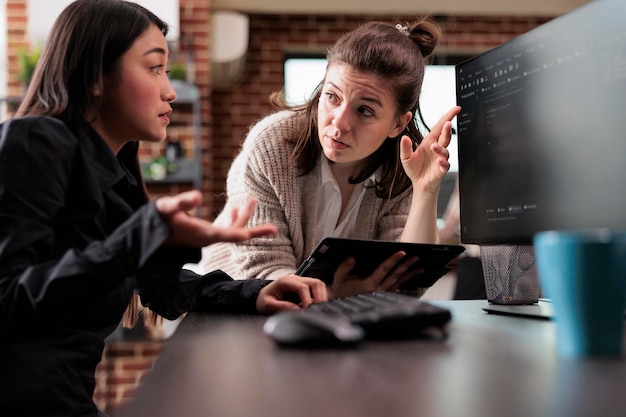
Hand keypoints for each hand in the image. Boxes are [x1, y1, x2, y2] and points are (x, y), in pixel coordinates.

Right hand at [155, 191, 277, 247]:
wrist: (147, 238)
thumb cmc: (156, 221)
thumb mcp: (166, 208)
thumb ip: (181, 203)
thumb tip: (197, 195)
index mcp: (203, 235)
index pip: (229, 235)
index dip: (246, 232)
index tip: (264, 232)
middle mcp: (208, 239)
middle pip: (236, 235)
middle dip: (252, 226)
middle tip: (271, 224)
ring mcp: (207, 239)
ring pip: (231, 231)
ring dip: (243, 217)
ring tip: (252, 201)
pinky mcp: (204, 236)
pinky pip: (224, 230)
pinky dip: (231, 220)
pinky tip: (232, 209)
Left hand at [256, 275, 327, 312]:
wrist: (262, 296)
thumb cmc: (264, 299)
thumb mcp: (267, 304)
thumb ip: (281, 306)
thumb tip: (297, 310)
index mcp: (286, 281)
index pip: (303, 287)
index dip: (307, 299)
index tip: (307, 310)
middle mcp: (296, 280)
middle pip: (315, 282)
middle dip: (319, 296)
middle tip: (318, 308)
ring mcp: (301, 283)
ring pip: (318, 285)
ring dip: (322, 296)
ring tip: (319, 308)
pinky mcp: (305, 288)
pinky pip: (317, 290)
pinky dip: (320, 297)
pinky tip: (316, 306)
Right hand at [328, 251, 421, 298]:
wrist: (340, 302)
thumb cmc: (340, 289)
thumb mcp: (339, 277)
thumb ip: (345, 268)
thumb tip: (351, 258)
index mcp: (368, 285)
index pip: (383, 270)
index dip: (393, 260)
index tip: (402, 253)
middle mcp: (377, 290)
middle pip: (395, 275)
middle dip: (406, 265)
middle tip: (416, 257)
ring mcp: (382, 294)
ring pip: (398, 282)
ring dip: (409, 274)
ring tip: (419, 267)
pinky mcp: (383, 295)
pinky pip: (397, 287)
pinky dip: (405, 280)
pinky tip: (411, 275)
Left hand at [400, 106, 460, 192]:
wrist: (419, 184)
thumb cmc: (415, 169)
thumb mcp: (406, 158)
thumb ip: (405, 148)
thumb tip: (404, 137)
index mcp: (429, 141)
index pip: (439, 127)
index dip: (448, 117)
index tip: (456, 109)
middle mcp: (437, 148)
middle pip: (445, 136)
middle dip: (447, 129)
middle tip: (448, 123)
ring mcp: (440, 158)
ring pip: (444, 150)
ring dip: (440, 148)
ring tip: (433, 146)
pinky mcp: (442, 169)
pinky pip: (445, 164)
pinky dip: (443, 162)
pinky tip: (439, 161)